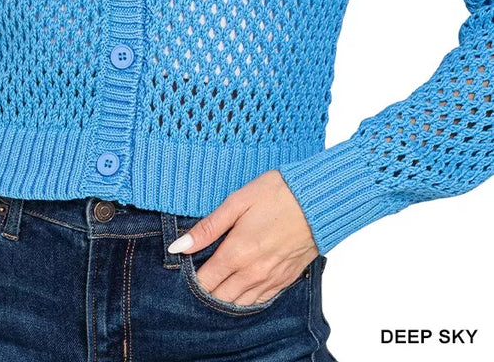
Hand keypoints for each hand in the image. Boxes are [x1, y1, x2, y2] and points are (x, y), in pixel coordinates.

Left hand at [168, 169, 317, 306]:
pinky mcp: (286, 280)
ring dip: (225, 298)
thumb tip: (179, 247)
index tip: (185, 270)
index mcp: (237, 253)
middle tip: (199, 277)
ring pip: (239, 304)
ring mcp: (271, 280)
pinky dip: (246, 299)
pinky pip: (260, 302)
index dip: (191, 279)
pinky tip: (240, 289)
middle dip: (206, 292)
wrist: (319, 200)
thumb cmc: (277, 194)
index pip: (204, 282)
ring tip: (216, 284)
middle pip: (220, 298)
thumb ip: (208, 227)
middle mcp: (253, 273)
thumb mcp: (237, 202)